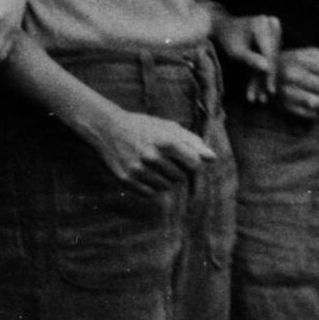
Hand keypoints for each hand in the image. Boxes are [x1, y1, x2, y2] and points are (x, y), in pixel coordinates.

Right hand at [86, 107, 215, 195]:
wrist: (106, 127)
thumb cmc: (142, 126)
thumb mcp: (167, 127)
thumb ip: (192, 142)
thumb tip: (212, 159)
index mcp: (165, 141)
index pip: (195, 164)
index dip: (191, 161)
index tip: (183, 156)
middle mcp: (152, 157)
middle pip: (181, 177)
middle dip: (176, 169)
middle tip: (162, 157)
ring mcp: (138, 170)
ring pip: (166, 187)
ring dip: (163, 178)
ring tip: (152, 164)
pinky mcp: (127, 180)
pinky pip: (150, 193)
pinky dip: (150, 185)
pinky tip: (142, 171)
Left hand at [211, 11, 279, 100]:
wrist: (220, 28)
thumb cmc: (224, 39)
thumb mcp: (234, 51)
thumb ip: (250, 59)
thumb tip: (268, 68)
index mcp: (262, 24)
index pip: (270, 54)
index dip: (270, 74)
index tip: (269, 90)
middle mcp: (272, 24)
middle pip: (272, 59)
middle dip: (264, 79)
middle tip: (262, 99)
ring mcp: (275, 31)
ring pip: (271, 61)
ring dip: (264, 79)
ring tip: (259, 99)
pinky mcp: (274, 39)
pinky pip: (270, 59)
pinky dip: (263, 73)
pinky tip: (260, 90)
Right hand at [273, 46, 318, 121]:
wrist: (264, 73)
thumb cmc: (294, 61)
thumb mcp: (311, 53)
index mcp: (298, 59)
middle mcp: (290, 75)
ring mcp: (287, 93)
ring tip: (316, 93)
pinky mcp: (285, 108)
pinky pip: (313, 114)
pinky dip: (315, 111)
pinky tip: (308, 102)